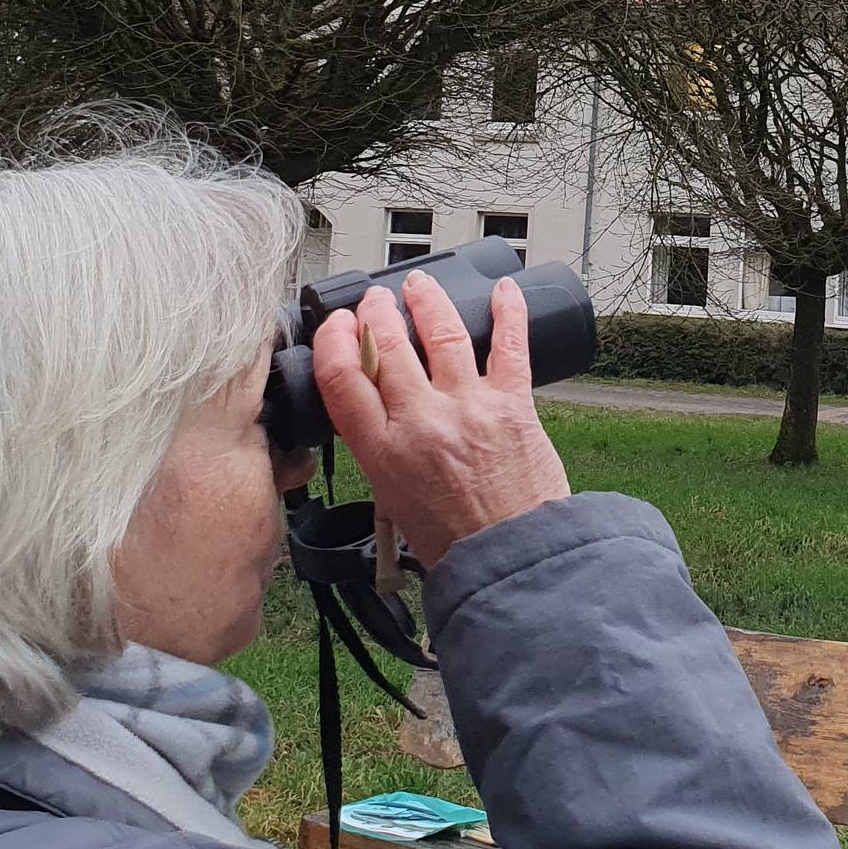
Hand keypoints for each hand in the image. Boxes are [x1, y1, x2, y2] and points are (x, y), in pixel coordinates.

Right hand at [312, 272, 571, 567]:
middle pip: (387, 345)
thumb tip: (375, 407)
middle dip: (377, 313)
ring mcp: (469, 409)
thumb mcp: (392, 499)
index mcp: (383, 452)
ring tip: (421, 287)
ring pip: (442, 333)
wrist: (514, 561)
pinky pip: (510, 345)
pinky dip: (508, 312)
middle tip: (377, 302)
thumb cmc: (455, 542)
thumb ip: (380, 449)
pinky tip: (503, 290)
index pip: (340, 377)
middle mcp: (421, 423)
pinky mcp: (514, 406)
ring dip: (428, 301)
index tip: (336, 325)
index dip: (333, 339)